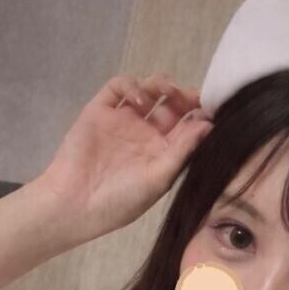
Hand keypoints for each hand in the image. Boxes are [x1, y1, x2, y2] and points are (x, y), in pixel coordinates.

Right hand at [35, 72, 212, 244]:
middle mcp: (144, 136)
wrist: (76, 204)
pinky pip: (118, 87)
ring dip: (162, 85)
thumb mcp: (159, 179)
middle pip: (171, 107)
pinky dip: (131, 85)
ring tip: (170, 92)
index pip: (187, 128)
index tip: (212, 111)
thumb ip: (183, 151)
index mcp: (162, 155)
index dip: (200, 117)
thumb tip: (209, 125)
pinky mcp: (100, 111)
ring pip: (148, 91)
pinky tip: (139, 99)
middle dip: (185, 97)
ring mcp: (122, 121)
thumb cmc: (121, 200)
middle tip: (193, 97)